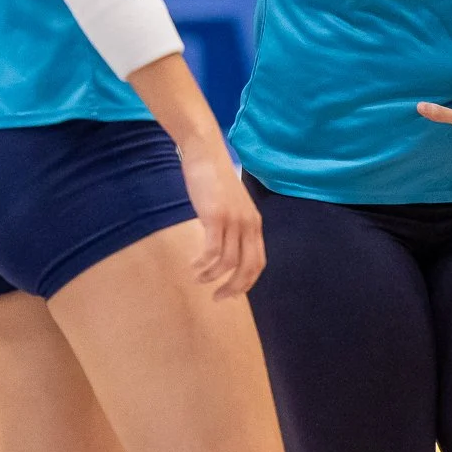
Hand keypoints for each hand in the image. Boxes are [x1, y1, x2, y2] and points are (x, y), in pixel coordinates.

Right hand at [178, 136, 264, 299]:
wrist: (205, 153)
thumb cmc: (214, 179)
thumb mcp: (231, 205)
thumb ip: (233, 225)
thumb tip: (225, 247)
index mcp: (255, 223)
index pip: (259, 262)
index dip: (247, 282)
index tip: (231, 293)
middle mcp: (248, 224)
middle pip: (248, 267)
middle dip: (233, 287)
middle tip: (217, 297)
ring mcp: (233, 221)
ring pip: (228, 262)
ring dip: (212, 276)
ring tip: (198, 278)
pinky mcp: (215, 217)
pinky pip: (212, 251)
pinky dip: (203, 264)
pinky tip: (193, 266)